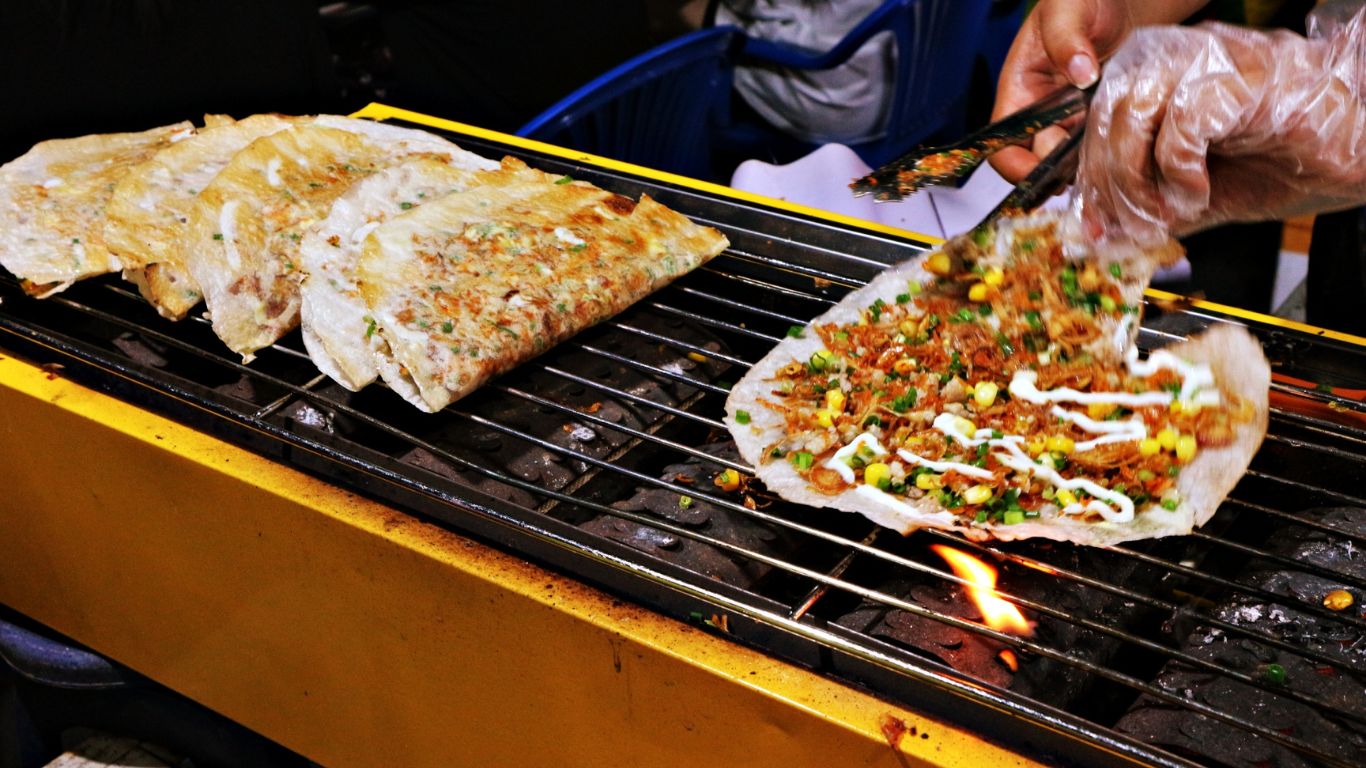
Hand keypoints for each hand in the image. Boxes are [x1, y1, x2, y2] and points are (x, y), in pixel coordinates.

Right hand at [988, 0, 1203, 182]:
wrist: (1119, 0)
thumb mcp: (1069, 7)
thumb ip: (1067, 37)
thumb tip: (1079, 73)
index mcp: (1018, 91)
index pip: (1002, 144)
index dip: (1015, 167)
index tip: (1043, 175)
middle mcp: (1039, 113)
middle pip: (1036, 161)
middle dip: (1057, 172)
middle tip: (1088, 169)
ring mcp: (1069, 121)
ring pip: (1067, 162)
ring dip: (1083, 170)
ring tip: (1108, 166)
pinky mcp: (1096, 123)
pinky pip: (1095, 151)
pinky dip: (1105, 159)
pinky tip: (1123, 156)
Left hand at [1074, 11, 1365, 245]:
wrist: (1357, 148)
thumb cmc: (1287, 159)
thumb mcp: (1200, 194)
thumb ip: (1150, 209)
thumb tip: (1105, 239)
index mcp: (1159, 76)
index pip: (1097, 122)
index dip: (1089, 180)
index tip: (1092, 228)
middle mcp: (1176, 58)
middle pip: (1106, 117)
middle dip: (1108, 186)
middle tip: (1129, 228)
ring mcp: (1207, 61)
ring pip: (1133, 114)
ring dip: (1137, 179)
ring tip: (1166, 213)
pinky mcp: (1238, 77)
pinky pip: (1180, 122)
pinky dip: (1179, 169)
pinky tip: (1198, 193)